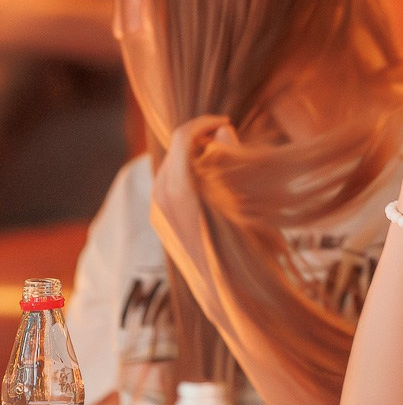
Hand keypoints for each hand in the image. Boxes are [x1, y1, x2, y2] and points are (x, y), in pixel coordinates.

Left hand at [151, 115, 233, 234]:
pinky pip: (169, 180)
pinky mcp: (158, 215)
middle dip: (201, 136)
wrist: (222, 283)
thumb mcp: (242, 194)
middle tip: (227, 136)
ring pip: (172, 162)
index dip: (205, 122)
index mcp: (179, 187)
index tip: (226, 121)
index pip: (183, 135)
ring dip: (196, 153)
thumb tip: (222, 129)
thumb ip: (230, 157)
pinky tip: (210, 180)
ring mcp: (157, 206)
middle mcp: (162, 194)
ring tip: (222, 157)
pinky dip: (189, 171)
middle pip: (176, 147)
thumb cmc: (238, 238)